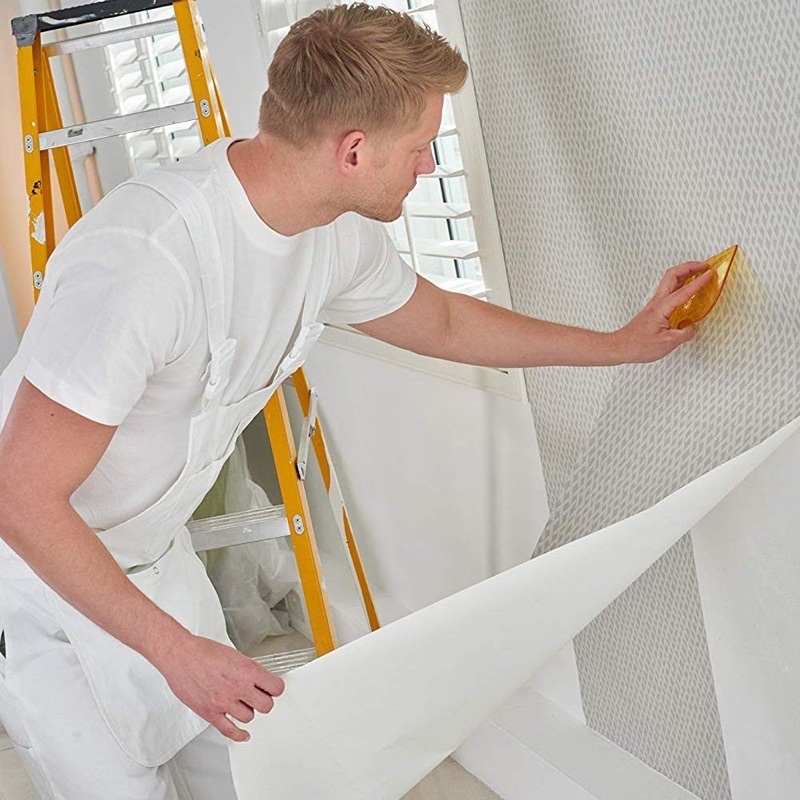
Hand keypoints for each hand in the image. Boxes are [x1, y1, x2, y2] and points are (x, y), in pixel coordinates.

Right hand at [154, 633, 284, 741]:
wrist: (180, 656)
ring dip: (248, 711)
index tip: (273, 688)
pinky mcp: (210, 713)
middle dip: (264, 701)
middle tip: (260, 697)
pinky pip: (229, 730)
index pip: (276, 687)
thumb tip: (257, 679)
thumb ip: (247, 669)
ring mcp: (224, 702)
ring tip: (244, 704)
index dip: (276, 688)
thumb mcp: (234, 654)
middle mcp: (238, 687)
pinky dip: (239, 735)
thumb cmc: (203, 651)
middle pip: (266, 705)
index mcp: (247, 670)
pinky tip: (243, 734)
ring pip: (249, 717)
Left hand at [611, 261, 713, 363]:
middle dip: (690, 266)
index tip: (711, 274)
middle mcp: (657, 302)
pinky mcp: (654, 309)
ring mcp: (655, 304)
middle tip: (705, 266)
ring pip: (670, 280)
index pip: (684, 291)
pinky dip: (680, 283)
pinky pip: (669, 289)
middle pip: (673, 274)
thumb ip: (684, 334)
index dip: (699, 282)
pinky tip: (687, 288)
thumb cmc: (638, 346)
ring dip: (685, 273)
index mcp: (661, 308)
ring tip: (699, 272)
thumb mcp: (666, 343)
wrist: (620, 347)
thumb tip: (692, 327)